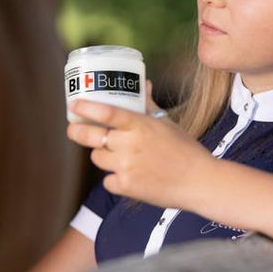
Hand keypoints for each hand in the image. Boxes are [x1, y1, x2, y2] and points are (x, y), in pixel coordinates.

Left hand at [66, 80, 211, 209]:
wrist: (200, 182)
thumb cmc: (185, 150)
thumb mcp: (166, 123)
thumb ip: (148, 104)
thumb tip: (143, 84)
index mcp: (141, 125)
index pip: (107, 113)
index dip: (86, 108)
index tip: (73, 105)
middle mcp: (130, 145)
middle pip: (91, 137)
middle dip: (76, 132)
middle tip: (73, 129)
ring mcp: (127, 167)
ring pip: (98, 158)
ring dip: (102, 155)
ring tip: (116, 155)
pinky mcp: (127, 187)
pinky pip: (108, 181)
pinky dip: (114, 179)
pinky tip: (128, 175)